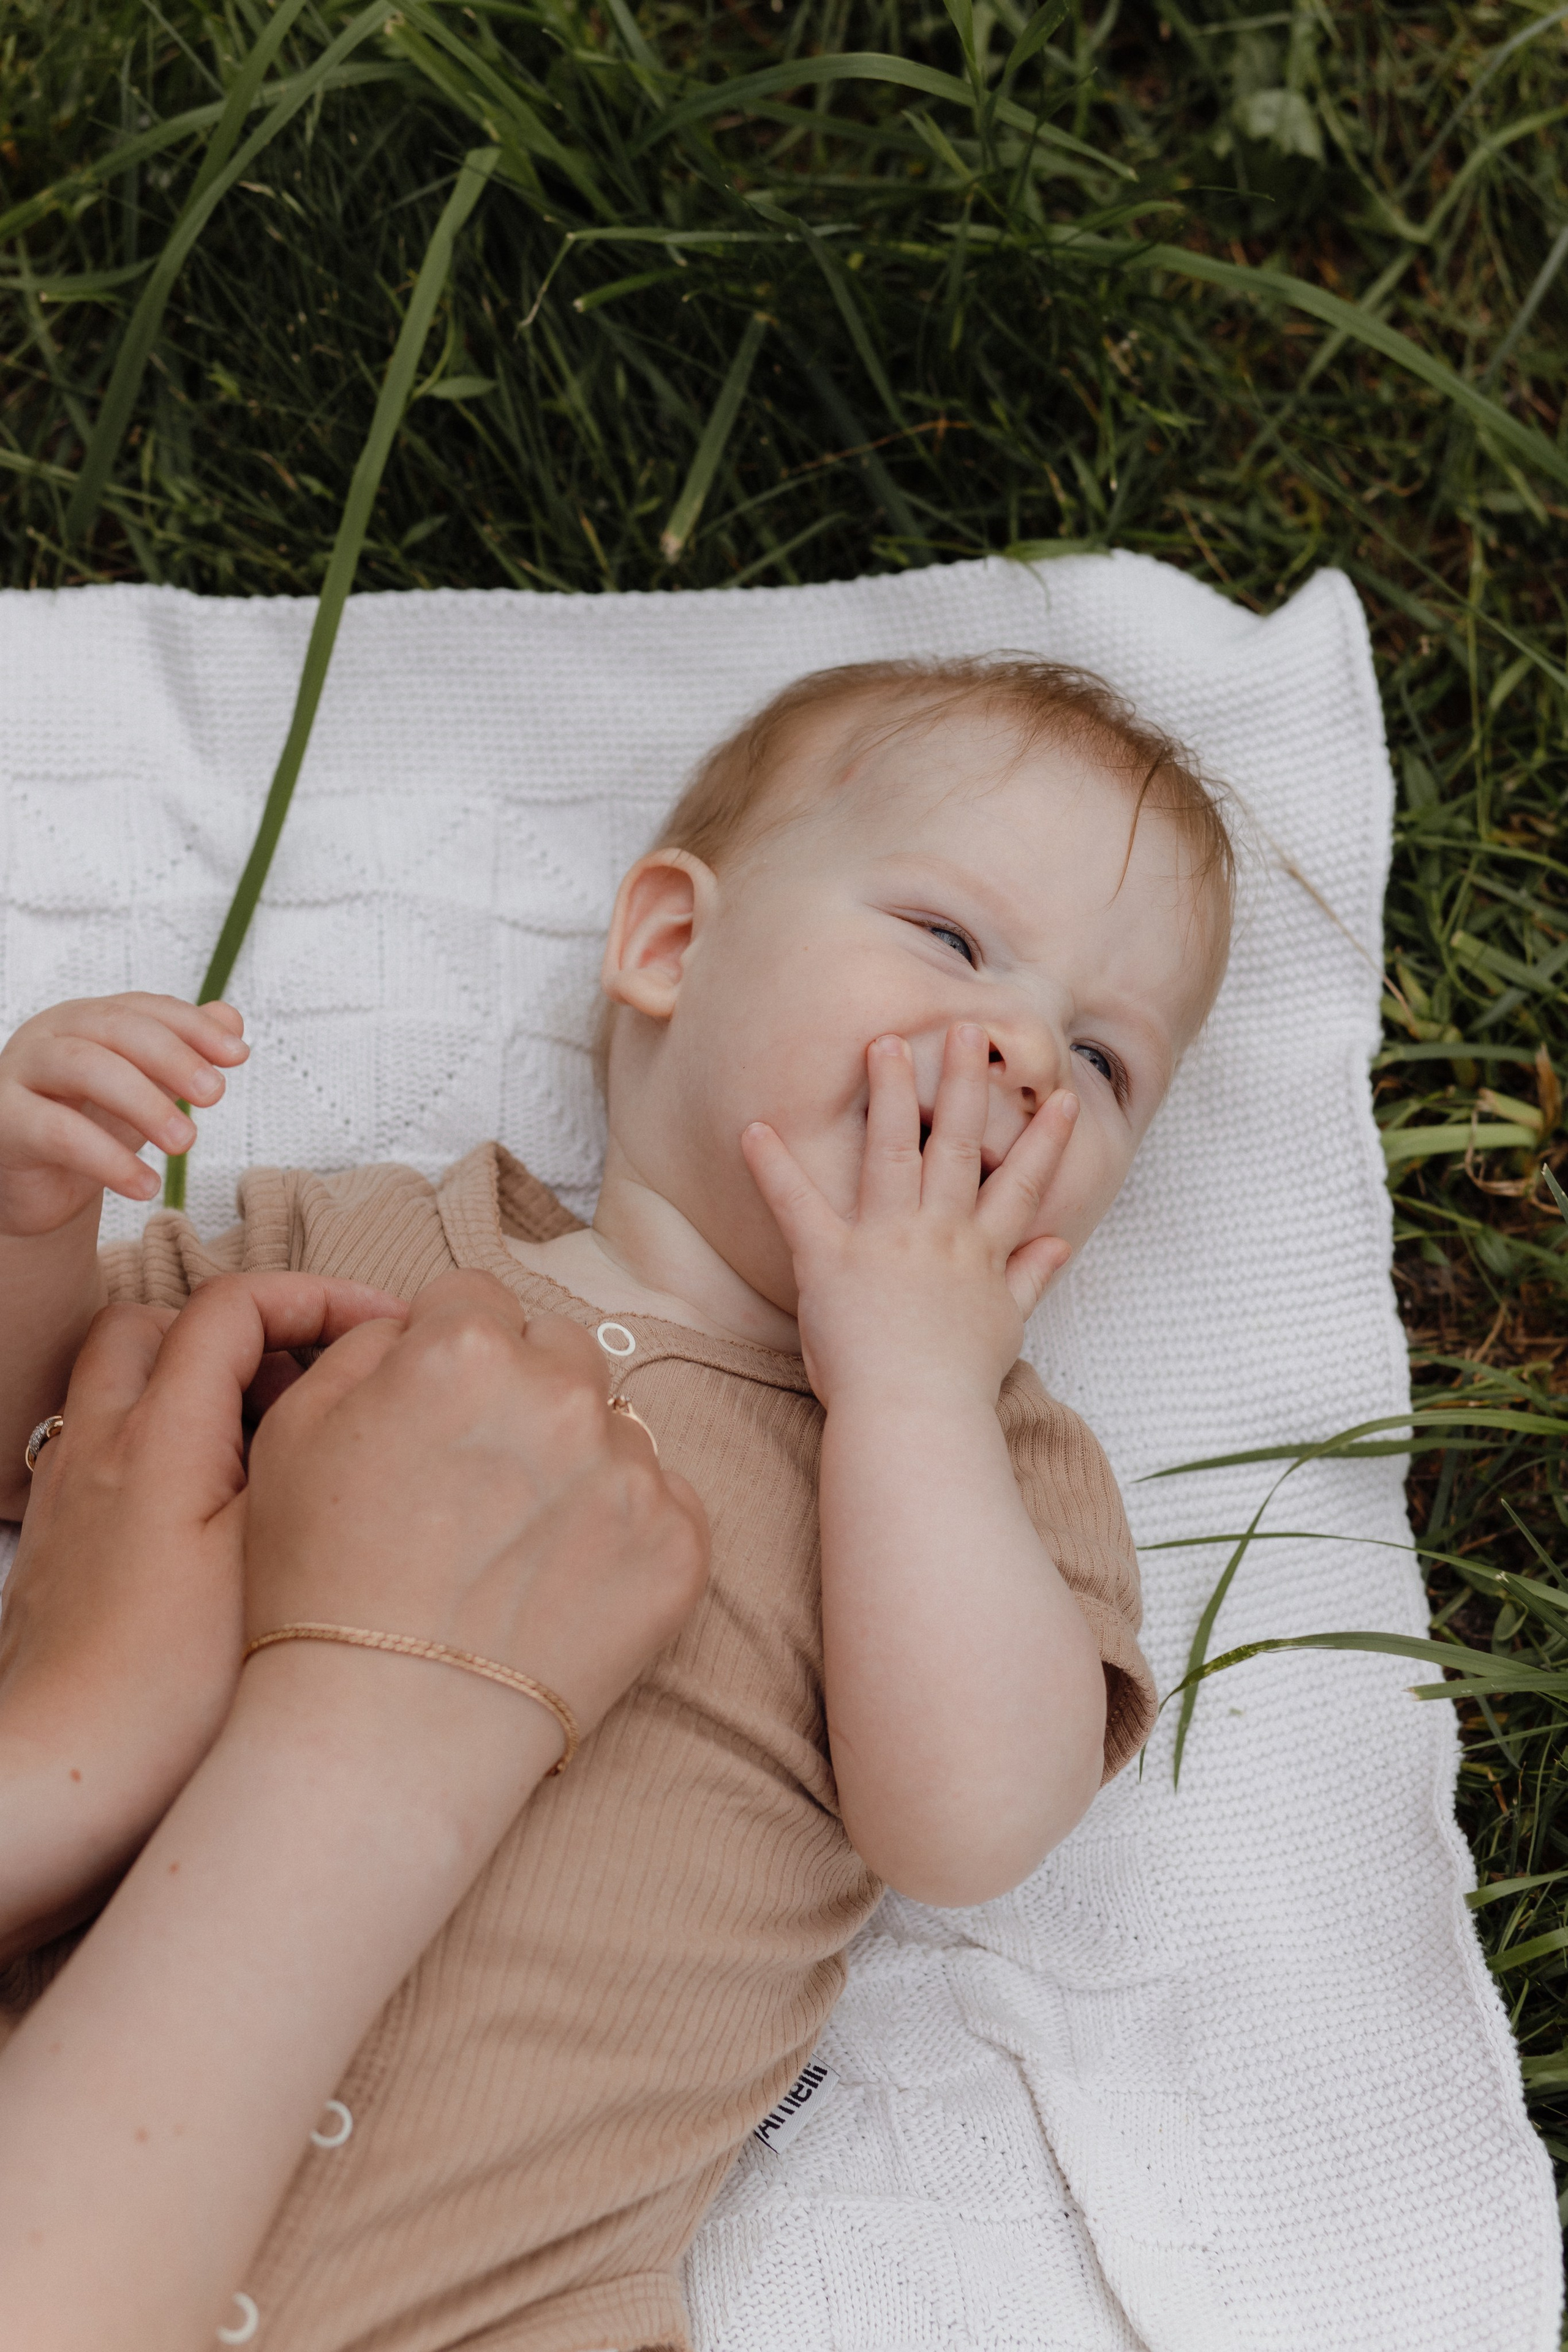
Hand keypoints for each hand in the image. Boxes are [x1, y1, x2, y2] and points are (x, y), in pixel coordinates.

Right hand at [0, 993, 249, 1237]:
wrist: (36, 1189)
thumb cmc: (89, 1126)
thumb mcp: (144, 1088)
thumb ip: (183, 1053)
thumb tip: (232, 1019)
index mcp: (85, 1020)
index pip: (143, 1008)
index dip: (193, 1026)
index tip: (238, 1055)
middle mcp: (48, 1036)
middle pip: (115, 1027)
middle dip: (172, 1057)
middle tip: (214, 1094)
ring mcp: (19, 1074)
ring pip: (84, 1067)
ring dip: (144, 1102)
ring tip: (185, 1142)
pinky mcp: (5, 1122)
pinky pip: (58, 1132)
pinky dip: (109, 1160)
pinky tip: (146, 1186)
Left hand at [0, 1273, 406, 1958]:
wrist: (60, 1780)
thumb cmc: (166, 1689)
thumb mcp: (270, 1548)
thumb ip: (309, 1443)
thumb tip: (356, 1372)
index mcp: (158, 1433)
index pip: (232, 1304)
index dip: (315, 1295)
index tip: (382, 1327)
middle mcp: (98, 1445)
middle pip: (159, 1325)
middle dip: (243, 1328)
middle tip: (316, 1377)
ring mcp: (70, 1495)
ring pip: (125, 1384)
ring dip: (198, 1384)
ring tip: (276, 1442)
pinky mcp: (61, 1547)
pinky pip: (108, 1449)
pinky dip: (167, 1445)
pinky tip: (221, 1511)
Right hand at [244, 1270, 709, 1772]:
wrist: (383, 1737)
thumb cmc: (319, 1584)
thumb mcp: (294, 1432)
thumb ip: (365, 1346)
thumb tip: (420, 1322)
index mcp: (465, 1347)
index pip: (478, 1299)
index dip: (447, 1352)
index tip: (434, 1412)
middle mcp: (563, 1394)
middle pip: (559, 1351)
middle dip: (521, 1395)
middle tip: (474, 1482)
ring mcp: (631, 1473)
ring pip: (614, 1427)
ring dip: (574, 1462)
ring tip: (511, 1546)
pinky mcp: (679, 1549)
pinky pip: (663, 1502)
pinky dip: (622, 1531)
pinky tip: (560, 1583)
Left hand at [741, 1022, 1076, 1408]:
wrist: (915, 1418)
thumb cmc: (957, 1383)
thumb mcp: (1005, 1329)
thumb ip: (1029, 1279)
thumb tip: (1059, 1245)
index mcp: (979, 1252)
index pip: (1021, 1185)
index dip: (1045, 1139)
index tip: (1062, 1095)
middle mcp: (939, 1234)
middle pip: (958, 1146)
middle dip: (963, 1083)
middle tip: (967, 1027)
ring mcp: (886, 1242)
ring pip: (893, 1152)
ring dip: (890, 1094)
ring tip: (886, 1041)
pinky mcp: (832, 1261)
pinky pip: (798, 1204)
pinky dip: (773, 1167)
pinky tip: (754, 1128)